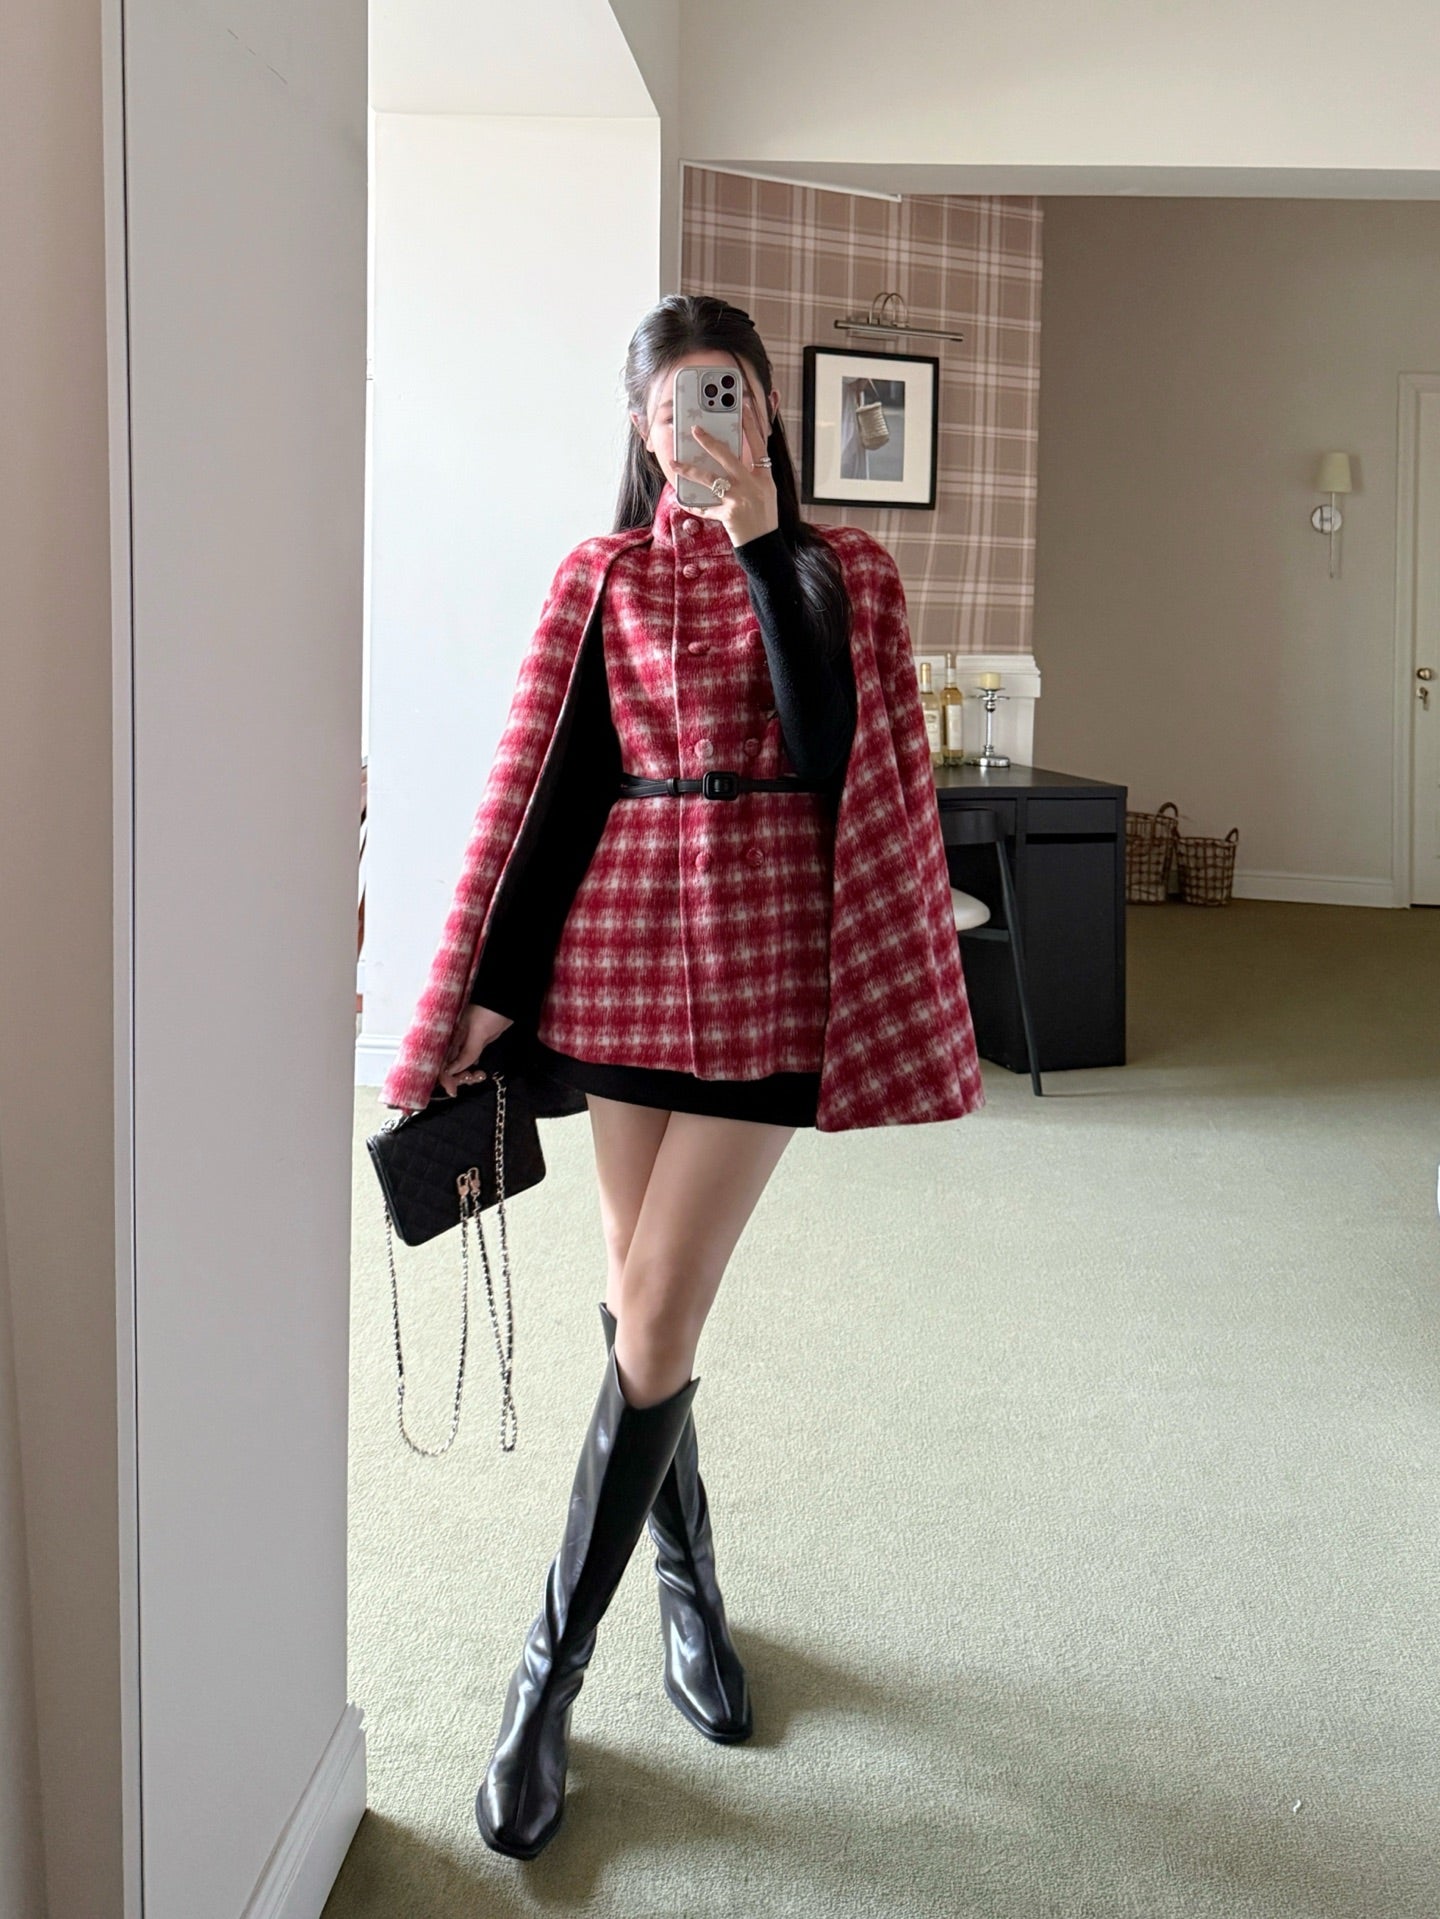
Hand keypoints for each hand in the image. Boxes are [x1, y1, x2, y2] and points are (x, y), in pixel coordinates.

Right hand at [435, 1002, 513, 1099]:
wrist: (508, 1001)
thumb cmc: (491, 1011)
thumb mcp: (478, 1032)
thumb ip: (466, 1052)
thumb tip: (452, 1071)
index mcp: (449, 1036)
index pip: (440, 1061)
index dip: (444, 1077)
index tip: (453, 1089)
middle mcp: (453, 1041)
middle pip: (447, 1067)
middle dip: (457, 1077)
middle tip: (471, 1078)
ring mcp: (464, 1043)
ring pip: (458, 1067)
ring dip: (466, 1075)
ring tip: (479, 1075)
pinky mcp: (475, 1045)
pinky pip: (469, 1062)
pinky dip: (473, 1070)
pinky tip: (480, 1073)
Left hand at [674, 395, 777, 547]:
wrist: (765, 545)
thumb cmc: (764, 517)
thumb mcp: (766, 491)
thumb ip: (754, 474)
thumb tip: (734, 456)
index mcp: (764, 477)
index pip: (759, 444)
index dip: (752, 424)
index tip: (744, 405)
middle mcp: (753, 485)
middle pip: (729, 457)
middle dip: (710, 442)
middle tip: (695, 429)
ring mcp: (740, 500)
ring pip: (711, 479)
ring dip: (690, 470)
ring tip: (675, 463)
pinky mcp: (729, 515)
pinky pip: (706, 508)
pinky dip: (693, 505)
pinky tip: (680, 499)